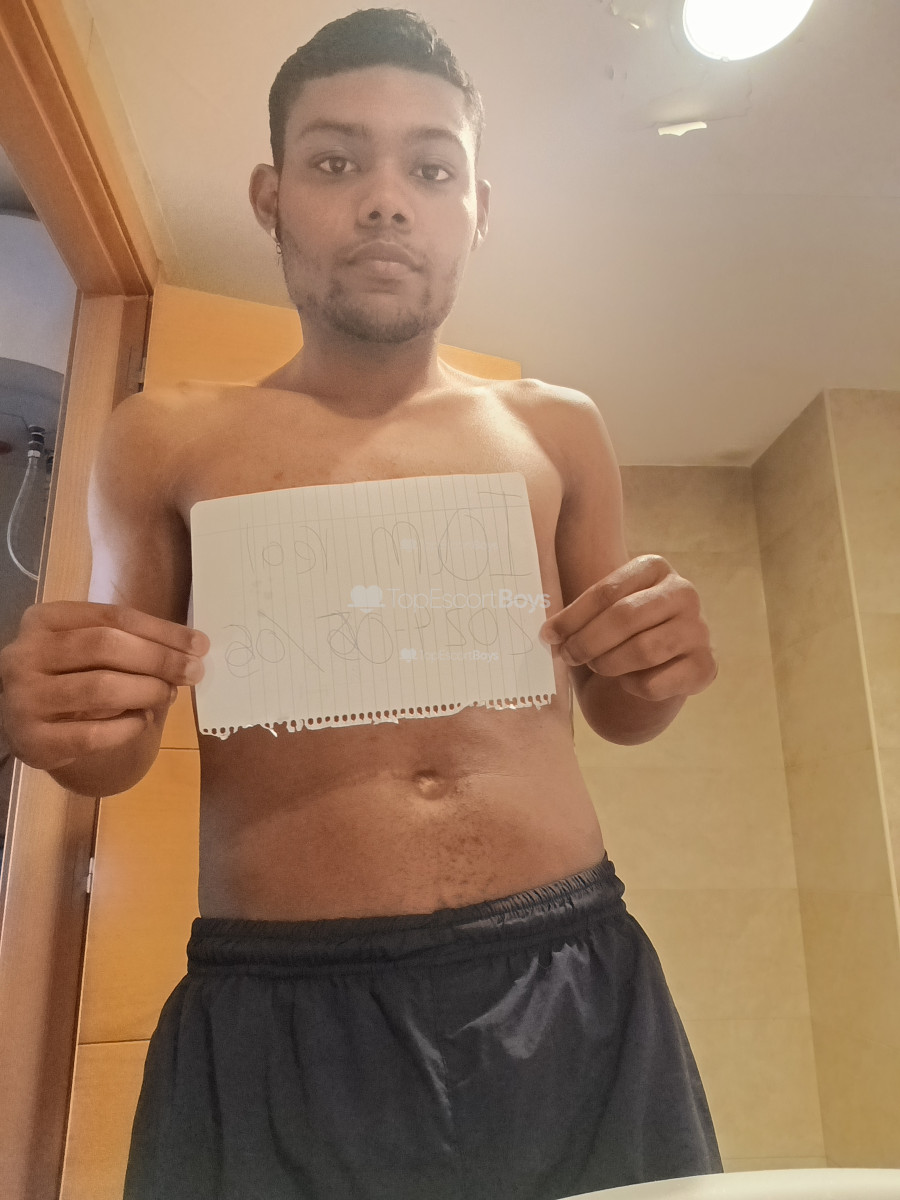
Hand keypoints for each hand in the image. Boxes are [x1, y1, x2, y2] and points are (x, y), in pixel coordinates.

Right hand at [0, 601, 208, 771]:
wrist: (29, 725)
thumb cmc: (70, 676)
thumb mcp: (89, 649)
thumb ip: (131, 642)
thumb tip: (193, 649)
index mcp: (44, 620)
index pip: (113, 617)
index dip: (162, 631)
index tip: (200, 644)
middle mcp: (25, 655)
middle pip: (106, 646)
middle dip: (160, 659)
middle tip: (194, 672)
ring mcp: (24, 699)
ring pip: (101, 688)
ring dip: (147, 691)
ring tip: (169, 694)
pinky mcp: (32, 741)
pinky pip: (93, 734)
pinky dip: (127, 727)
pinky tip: (143, 721)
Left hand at [539, 554, 715, 701]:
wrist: (658, 665)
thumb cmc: (621, 633)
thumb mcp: (601, 613)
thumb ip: (577, 617)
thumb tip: (548, 635)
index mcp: (654, 568)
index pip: (607, 590)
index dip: (572, 617)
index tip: (548, 636)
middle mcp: (683, 592)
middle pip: (625, 617)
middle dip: (588, 641)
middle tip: (568, 656)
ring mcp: (699, 629)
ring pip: (644, 650)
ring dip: (609, 664)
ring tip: (597, 666)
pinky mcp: (705, 666)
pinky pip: (656, 682)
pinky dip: (632, 686)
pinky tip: (628, 681)